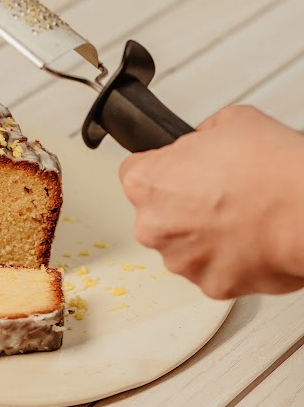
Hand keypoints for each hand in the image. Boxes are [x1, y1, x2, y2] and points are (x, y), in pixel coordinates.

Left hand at [119, 105, 303, 298]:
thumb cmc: (271, 168)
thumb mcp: (228, 121)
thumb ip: (199, 136)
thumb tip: (202, 142)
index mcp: (147, 182)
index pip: (136, 171)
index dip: (164, 167)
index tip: (181, 169)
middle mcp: (154, 226)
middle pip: (157, 212)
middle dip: (182, 203)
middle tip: (218, 190)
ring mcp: (182, 260)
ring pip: (183, 244)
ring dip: (202, 233)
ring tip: (238, 214)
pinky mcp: (212, 285)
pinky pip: (211, 268)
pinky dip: (227, 257)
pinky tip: (248, 237)